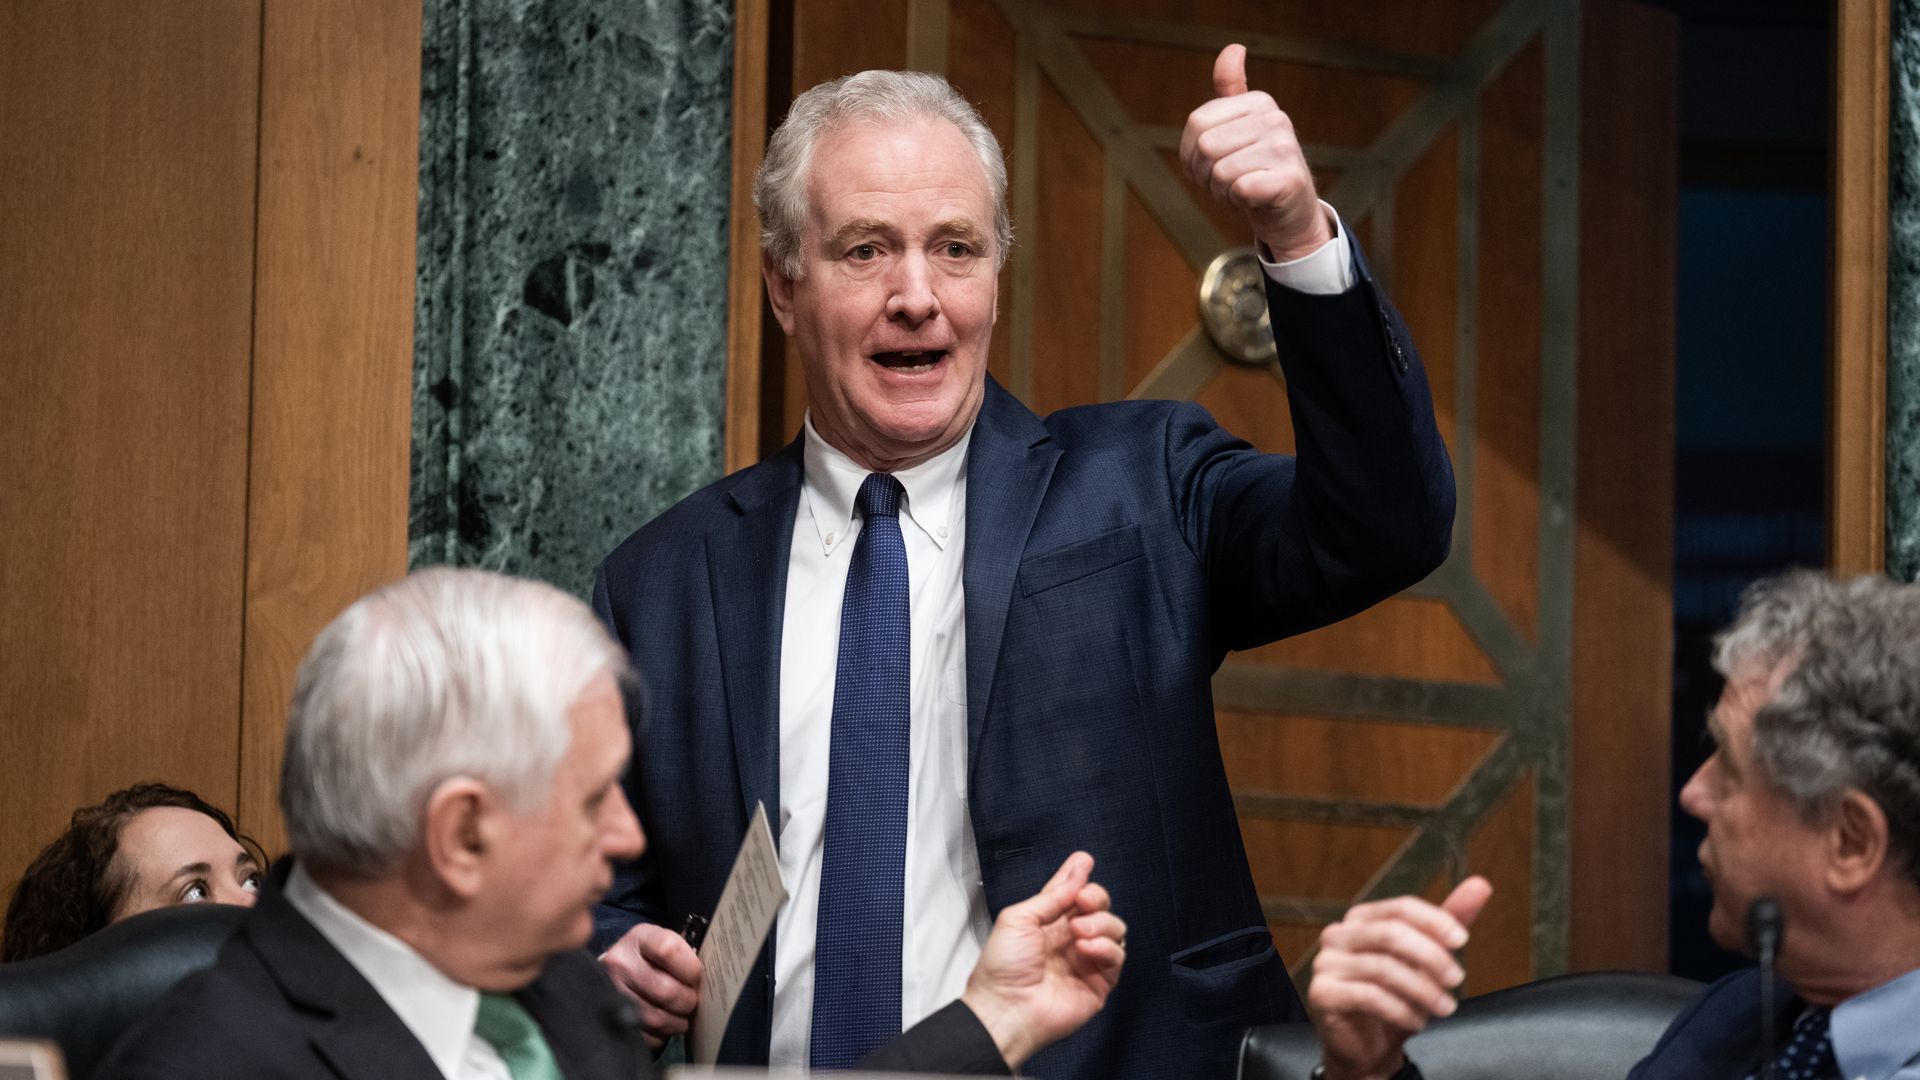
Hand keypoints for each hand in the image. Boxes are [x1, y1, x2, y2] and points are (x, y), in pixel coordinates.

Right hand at [598, 922, 702, 1049]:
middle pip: (665, 991)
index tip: (696, 977)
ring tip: (681, 1017)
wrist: (615, 971)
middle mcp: (620, 963)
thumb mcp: (665, 943)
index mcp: (640, 938)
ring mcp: (611, 991)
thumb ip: (685, 955)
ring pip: (655, 1017)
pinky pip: (643, 1035)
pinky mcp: (608, 1017)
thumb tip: (711, 977)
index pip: (668, 950)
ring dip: (676, 1022)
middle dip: (687, 1001)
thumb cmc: (651, 957)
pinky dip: (659, 1035)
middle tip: (691, 1002)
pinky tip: (663, 1026)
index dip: (690, 969)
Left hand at [960, 851, 1125, 1067]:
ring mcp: (1086, 961)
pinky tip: (1085, 949)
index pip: (1071, 894)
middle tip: (1083, 900)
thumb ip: (1053, 895)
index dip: (1079, 877)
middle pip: (1099, 908)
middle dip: (1096, 897)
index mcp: (1048, 922)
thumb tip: (1078, 870)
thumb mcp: (1019, 918)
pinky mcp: (1099, 983)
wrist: (1005, 1008)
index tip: (1084, 861)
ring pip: (1114, 928)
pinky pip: (1117, 957)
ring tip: (1078, 932)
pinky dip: (1106, 947)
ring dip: (1101, 923)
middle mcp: (1070, 939)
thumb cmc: (1003, 966)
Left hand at [1179, 43, 1332, 261]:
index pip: (1196, 123)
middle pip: (1206, 148)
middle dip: (1205, 176)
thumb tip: (1233, 48)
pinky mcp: (1288, 178)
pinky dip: (1237, 202)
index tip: (1209, 165)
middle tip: (1226, 183)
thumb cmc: (1255, 171)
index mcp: (1259, 101)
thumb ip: (1231, 89)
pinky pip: (1238, 188)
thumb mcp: (1240, 126)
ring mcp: (1285, 147)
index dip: (1191, 154)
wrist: (1289, 212)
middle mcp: (1275, 118)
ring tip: (1241, 191)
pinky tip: (1253, 200)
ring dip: (1221, 192)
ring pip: (1220, 172)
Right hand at [1307, 877, 1493, 1079]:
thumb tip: (1481, 885)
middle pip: (1390, 933)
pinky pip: (1369, 996)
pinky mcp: (1322, 993)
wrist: (1366, 1048)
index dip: (1433, 920)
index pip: (1399, 908)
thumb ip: (1450, 923)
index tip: (1462, 940)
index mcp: (1361, 919)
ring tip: (1444, 1008)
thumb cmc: (1397, 999)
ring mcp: (1326, 963)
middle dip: (1431, 957)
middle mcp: (1338, 935)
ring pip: (1383, 968)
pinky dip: (1401, 1011)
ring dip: (1422, 990)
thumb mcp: (1428, 961)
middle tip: (1457, 979)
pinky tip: (1418, 1021)